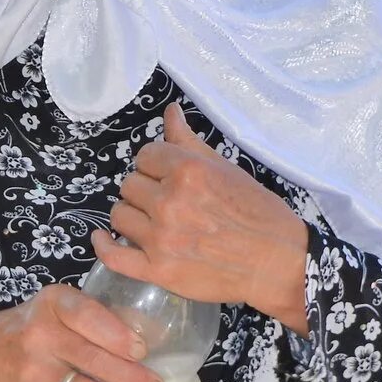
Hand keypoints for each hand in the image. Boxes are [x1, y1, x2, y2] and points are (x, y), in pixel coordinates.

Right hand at [0, 284, 165, 381]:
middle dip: (132, 378)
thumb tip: (148, 332)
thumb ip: (94, 315)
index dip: (117, 335)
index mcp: (53, 304)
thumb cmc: (33, 328)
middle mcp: (40, 336)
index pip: (87, 316)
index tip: (143, 350)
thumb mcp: (57, 307)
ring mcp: (34, 372)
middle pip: (93, 361)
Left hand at [95, 103, 310, 332]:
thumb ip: (189, 141)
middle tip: (166, 201)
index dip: (155, 165)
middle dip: (145, 190)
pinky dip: (103, 246)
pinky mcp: (157, 271)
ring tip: (152, 221)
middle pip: (129, 185)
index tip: (166, 176)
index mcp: (187, 170)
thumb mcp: (225, 167)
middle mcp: (169, 202)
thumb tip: (169, 111)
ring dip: (132, 215)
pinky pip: (114, 256)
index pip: (145, 156)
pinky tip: (103, 238)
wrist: (277, 261)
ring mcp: (161, 238)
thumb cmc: (257, 211)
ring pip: (119, 215)